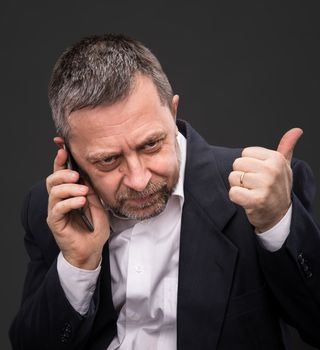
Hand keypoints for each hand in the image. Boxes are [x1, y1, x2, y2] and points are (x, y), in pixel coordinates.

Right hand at [46, 139, 109, 268]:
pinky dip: (70, 202)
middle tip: (77, 176)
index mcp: (69, 193)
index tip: (63, 148)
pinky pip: (58, 208)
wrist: (91, 251)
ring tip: (83, 191)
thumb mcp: (98, 206)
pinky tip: (81, 202)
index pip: (61, 173)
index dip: (60, 159)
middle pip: (52, 179)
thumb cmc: (94, 229)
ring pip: (53, 191)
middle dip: (63, 173)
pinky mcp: (55, 222)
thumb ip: (92, 192)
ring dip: (69, 188)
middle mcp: (60, 200)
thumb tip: (87, 179)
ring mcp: (56, 210)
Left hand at [228, 128, 302, 231]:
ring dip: (239, 187)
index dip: (248, 164)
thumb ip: (286, 148)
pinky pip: (232, 193)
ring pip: (233, 177)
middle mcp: (272, 170)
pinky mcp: (256, 200)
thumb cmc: (278, 187)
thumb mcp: (284, 166)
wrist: (279, 214)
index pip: (245, 153)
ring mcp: (265, 185)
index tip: (259, 174)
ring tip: (251, 192)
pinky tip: (247, 200)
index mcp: (276, 159)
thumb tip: (296, 130)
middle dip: (241, 175)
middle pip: (237, 164)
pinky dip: (236, 198)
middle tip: (254, 185)